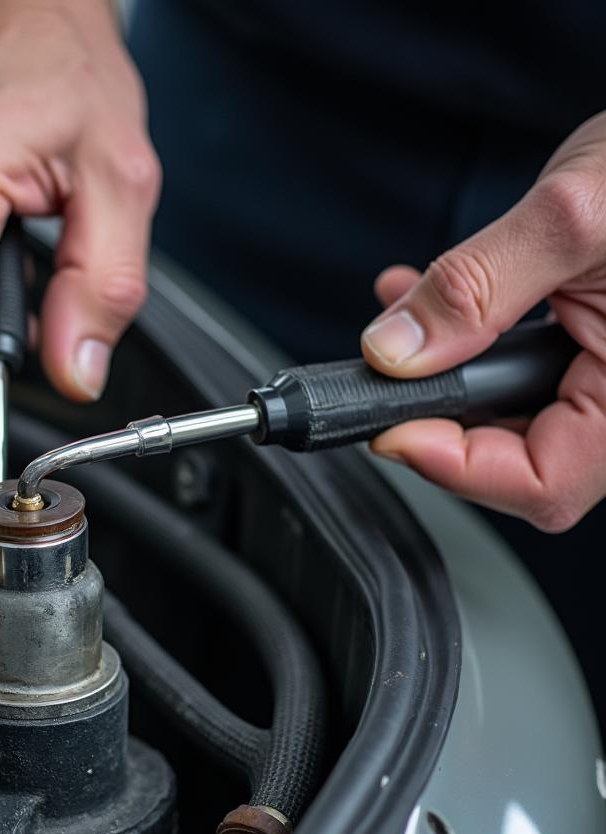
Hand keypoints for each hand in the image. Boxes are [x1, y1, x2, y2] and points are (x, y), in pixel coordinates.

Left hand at [360, 111, 605, 530]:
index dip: (454, 466)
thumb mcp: (572, 215)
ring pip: (507, 414)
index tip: (389, 428)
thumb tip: (395, 351)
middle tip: (384, 379)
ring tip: (404, 316)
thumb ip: (477, 287)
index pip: (543, 484)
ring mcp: (604, 379)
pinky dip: (465, 341)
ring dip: (441, 373)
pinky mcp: (589, 349)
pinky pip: (517, 369)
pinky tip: (430, 298)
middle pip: (517, 459)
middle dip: (438, 414)